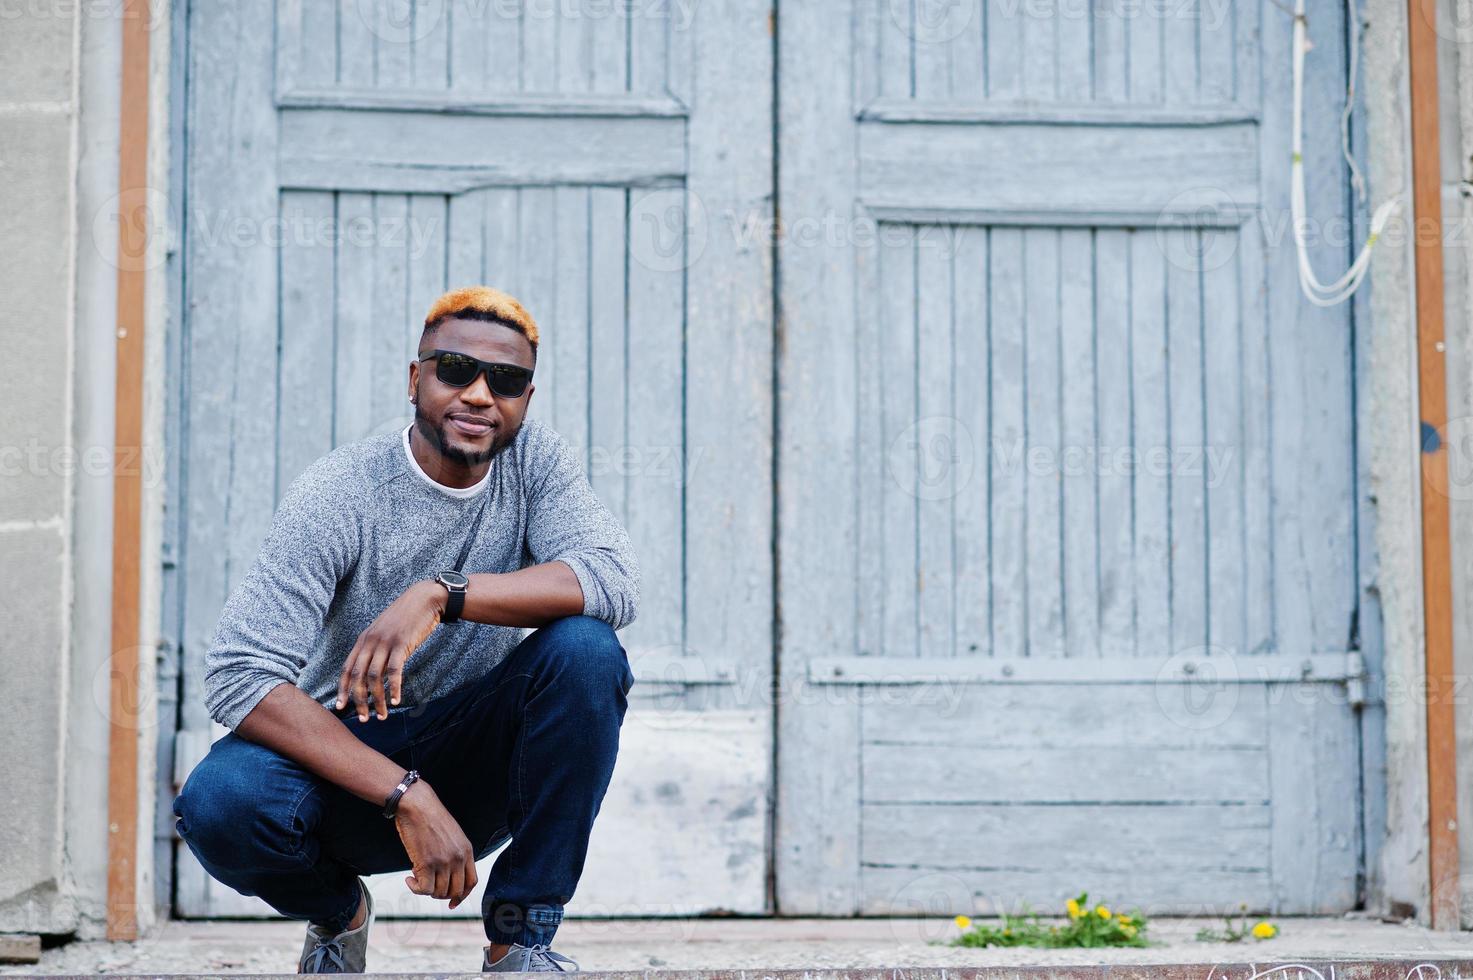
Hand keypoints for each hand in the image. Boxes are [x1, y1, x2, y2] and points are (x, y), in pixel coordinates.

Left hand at [336, 580, 446, 720]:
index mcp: (364, 640)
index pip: (347, 668)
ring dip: (377, 699)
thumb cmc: (407, 617)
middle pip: (357, 676)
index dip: (342, 689)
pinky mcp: (401, 643)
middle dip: (358, 700)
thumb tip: (373, 670)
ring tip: (382, 715)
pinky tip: (397, 701)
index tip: (341, 707)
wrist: (425, 598)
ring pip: (374, 677)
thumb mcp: (385, 631)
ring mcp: (385, 642)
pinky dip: (394, 688)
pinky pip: (394, 670)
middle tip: (363, 719)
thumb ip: (377, 648)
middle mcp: (370, 641)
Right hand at [392, 779, 477, 908]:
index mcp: (467, 850)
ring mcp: (443, 862)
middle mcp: (458, 858)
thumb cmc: (430, 817)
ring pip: (439, 892)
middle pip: (456, 891)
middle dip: (442, 895)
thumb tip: (447, 876)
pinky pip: (424, 889)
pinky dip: (415, 888)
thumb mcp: (452, 835)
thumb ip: (455, 854)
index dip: (462, 896)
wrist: (417, 804)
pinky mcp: (426, 863)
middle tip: (428, 887)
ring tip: (416, 877)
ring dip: (426, 890)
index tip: (452, 903)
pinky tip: (409, 879)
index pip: (472, 882)